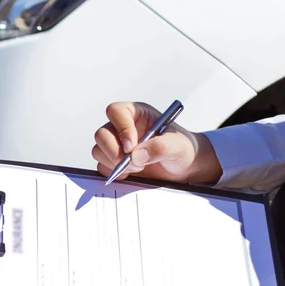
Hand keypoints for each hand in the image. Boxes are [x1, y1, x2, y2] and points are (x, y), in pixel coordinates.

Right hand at [92, 102, 221, 183]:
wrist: (185, 167)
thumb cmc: (183, 149)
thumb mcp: (178, 146)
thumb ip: (160, 147)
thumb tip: (137, 156)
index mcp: (137, 114)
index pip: (116, 112)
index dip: (121, 128)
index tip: (131, 146)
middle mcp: (123, 127)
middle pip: (102, 134)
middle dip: (114, 152)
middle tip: (133, 163)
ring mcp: (116, 144)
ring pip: (99, 150)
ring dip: (114, 163)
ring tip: (137, 168)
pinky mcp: (113, 161)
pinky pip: (101, 165)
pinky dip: (112, 172)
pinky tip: (131, 173)